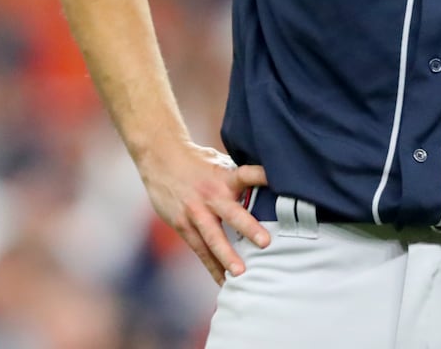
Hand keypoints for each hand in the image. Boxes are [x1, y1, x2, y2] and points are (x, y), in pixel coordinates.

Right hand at [136, 141, 271, 283]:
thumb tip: (273, 182)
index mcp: (225, 176)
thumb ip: (241, 176)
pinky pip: (200, 250)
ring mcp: (196, 212)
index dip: (264, 177)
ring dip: (226, 256)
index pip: (248, 174)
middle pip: (232, 213)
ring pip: (212, 237)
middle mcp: (211, 195)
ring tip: (240, 274)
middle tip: (265, 242)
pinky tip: (223, 282)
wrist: (160, 159)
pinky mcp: (183, 226)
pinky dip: (212, 266)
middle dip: (248, 228)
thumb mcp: (221, 161)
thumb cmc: (197, 161)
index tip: (280, 184)